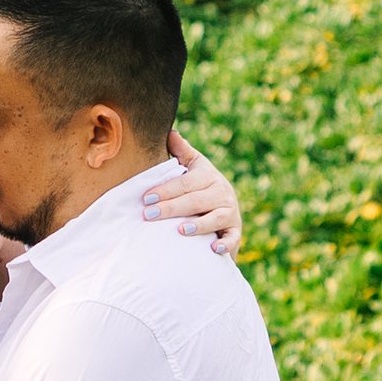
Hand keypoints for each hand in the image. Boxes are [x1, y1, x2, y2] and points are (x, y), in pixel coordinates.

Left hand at [144, 131, 240, 255]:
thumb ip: (182, 151)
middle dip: (171, 208)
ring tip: (180, 230)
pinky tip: (212, 248)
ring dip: (199, 225)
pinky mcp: (236, 231)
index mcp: (208, 176)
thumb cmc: (203, 188)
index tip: (146, 197)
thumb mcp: (195, 168)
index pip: (185, 183)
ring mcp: (231, 212)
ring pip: (214, 218)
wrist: (227, 212)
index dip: (166, 190)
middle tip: (149, 214)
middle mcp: (222, 192)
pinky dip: (225, 243)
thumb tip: (169, 131)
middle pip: (195, 201)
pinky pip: (232, 238)